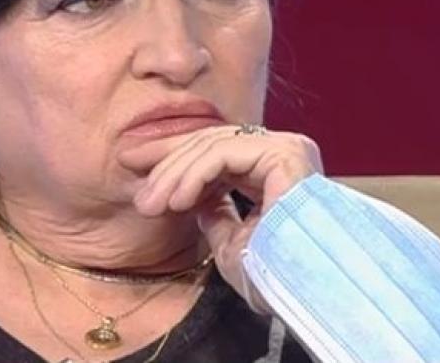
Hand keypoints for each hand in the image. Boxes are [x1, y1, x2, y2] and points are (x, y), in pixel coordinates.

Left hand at [116, 125, 322, 311]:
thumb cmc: (272, 277)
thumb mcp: (230, 241)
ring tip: (150, 204)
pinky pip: (222, 154)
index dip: (174, 163)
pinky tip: (175, 200)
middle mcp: (284, 152)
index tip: (139, 178)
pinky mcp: (283, 154)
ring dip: (174, 175)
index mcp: (275, 170)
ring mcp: (286, 149)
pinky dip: (193, 175)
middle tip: (138, 193)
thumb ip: (213, 211)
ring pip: (212, 146)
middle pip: (211, 144)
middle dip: (167, 165)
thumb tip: (193, 198)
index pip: (216, 153)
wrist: (301, 296)